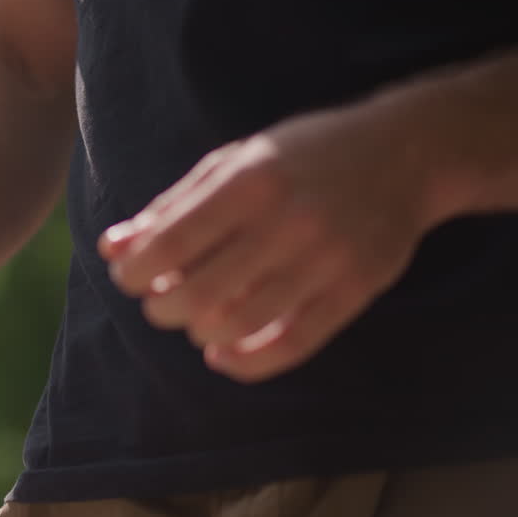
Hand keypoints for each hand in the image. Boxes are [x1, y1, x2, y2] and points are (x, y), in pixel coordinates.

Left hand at [99, 102, 442, 381]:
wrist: (405, 153)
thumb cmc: (303, 156)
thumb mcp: (234, 162)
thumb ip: (171, 206)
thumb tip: (112, 248)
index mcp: (251, 180)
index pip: (171, 244)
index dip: (134, 272)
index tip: (128, 278)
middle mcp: (289, 220)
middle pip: (199, 292)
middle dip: (162, 307)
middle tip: (160, 302)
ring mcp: (326, 259)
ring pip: (239, 325)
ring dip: (199, 333)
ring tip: (194, 321)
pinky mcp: (355, 291)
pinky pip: (291, 346)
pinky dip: (245, 363)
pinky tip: (222, 355)